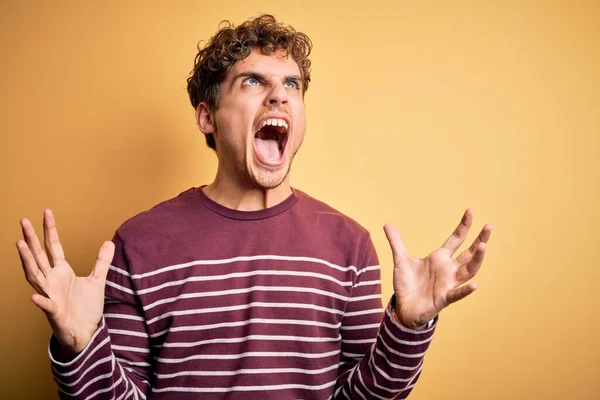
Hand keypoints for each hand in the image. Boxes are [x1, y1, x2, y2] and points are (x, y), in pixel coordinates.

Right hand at [17, 209, 114, 353]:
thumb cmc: (86, 308)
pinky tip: (34, 295)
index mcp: (62, 272)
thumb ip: (101, 262)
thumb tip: (108, 242)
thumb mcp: (97, 281)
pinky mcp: (54, 312)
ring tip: (20, 244)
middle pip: (39, 256)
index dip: (50, 230)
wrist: (86, 333)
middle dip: (31, 238)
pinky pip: (46, 305)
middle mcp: (52, 281)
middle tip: (23, 220)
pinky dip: (40, 300)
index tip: (47, 212)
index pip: (53, 246)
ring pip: (36, 275)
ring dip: (27, 261)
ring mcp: (51, 295)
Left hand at [384, 209, 491, 328]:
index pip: (456, 239)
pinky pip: (457, 294)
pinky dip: (466, 291)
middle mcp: (448, 269)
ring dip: (476, 260)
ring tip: (483, 246)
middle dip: (479, 240)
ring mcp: (448, 284)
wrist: (404, 308)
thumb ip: (396, 242)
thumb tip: (387, 224)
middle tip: (489, 226)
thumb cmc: (407, 284)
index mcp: (440, 258)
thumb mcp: (400, 260)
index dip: (463, 226)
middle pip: (469, 253)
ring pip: (468, 271)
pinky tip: (475, 285)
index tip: (470, 211)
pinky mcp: (444, 298)